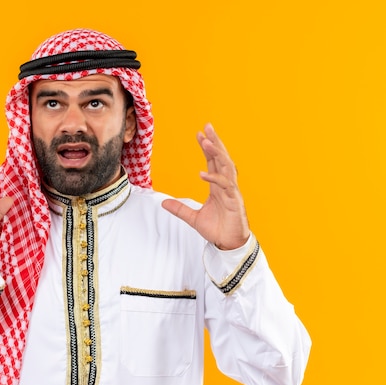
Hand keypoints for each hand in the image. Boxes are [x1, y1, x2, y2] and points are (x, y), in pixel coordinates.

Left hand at [161, 123, 249, 249]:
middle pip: (222, 159)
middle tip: (207, 127)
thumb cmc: (217, 229)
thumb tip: (163, 202)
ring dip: (217, 154)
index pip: (213, 162)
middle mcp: (226, 186)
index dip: (208, 148)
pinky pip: (225, 186)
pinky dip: (215, 178)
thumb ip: (179, 208)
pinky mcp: (234, 202)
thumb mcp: (193, 218)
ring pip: (226, 167)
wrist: (228, 244)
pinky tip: (203, 173)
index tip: (200, 134)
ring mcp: (231, 192)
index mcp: (218, 187)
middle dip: (215, 142)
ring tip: (207, 142)